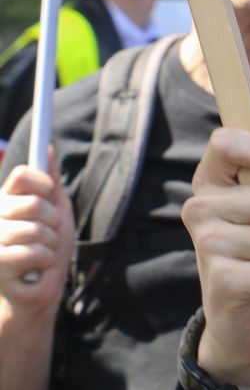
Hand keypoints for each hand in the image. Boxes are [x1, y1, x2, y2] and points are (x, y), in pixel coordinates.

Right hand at [0, 149, 74, 317]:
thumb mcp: (56, 210)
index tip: (51, 195)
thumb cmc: (47, 249)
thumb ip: (49, 182)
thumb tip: (46, 147)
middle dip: (53, 220)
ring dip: (51, 244)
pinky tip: (38, 268)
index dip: (43, 183)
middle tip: (50, 233)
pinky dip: (46, 261)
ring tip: (43, 253)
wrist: (38, 291)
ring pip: (36, 230)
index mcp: (5, 202)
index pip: (21, 175)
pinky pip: (33, 252)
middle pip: (33, 202)